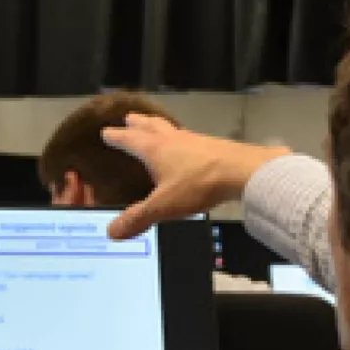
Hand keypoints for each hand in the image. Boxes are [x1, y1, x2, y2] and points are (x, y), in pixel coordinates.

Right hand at [101, 114, 287, 238]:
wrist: (242, 171)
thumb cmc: (199, 184)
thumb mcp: (164, 205)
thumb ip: (139, 217)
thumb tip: (112, 231)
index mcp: (156, 149)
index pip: (130, 139)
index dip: (117, 136)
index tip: (106, 132)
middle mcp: (173, 139)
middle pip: (151, 125)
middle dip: (138, 122)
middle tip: (129, 118)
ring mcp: (194, 141)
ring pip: (171, 129)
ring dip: (160, 127)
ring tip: (156, 129)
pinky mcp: (212, 146)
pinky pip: (190, 139)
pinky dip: (181, 139)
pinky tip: (187, 147)